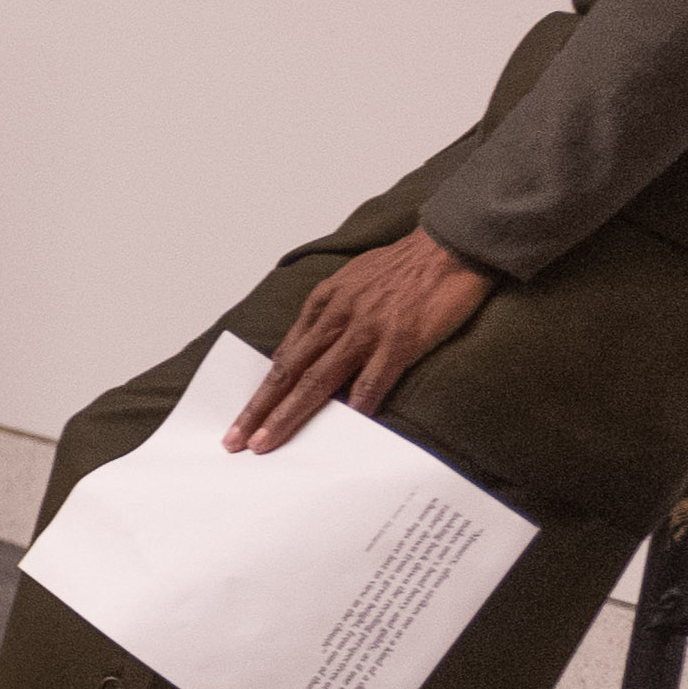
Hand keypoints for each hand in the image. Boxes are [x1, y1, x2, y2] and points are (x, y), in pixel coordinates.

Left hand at [236, 228, 488, 446]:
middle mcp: (337, 317)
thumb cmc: (403, 264)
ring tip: (268, 442)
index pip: (284, 355)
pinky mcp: (399, 340)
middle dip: (260, 408)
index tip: (245, 416)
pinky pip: (372, 382)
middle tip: (237, 440)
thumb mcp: (351, 280)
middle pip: (289, 371)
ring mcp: (366, 330)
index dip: (263, 389)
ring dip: (290, 414)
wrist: (450, 245)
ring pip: (318, 381)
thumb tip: (308, 347)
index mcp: (323, 302)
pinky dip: (355, 408)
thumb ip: (329, 313)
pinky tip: (341, 431)